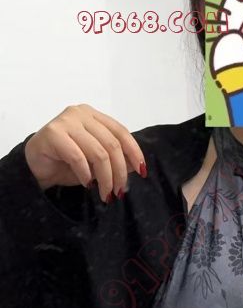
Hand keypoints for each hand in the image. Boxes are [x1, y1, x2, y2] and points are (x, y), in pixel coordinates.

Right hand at [24, 104, 145, 202]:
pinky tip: (87, 184)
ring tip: (105, 194)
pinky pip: (78, 157)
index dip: (134, 152)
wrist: (36, 167)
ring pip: (98, 153)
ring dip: (105, 178)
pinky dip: (86, 174)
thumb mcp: (95, 163)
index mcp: (93, 116)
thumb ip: (114, 159)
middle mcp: (80, 114)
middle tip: (119, 192)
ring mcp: (66, 121)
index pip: (121, 132)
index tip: (142, 172)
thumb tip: (137, 167)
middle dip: (119, 172)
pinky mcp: (53, 134)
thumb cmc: (66, 164)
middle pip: (112, 145)